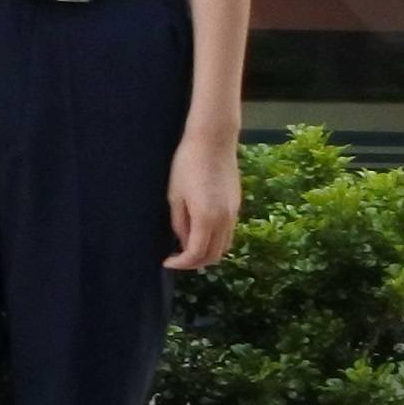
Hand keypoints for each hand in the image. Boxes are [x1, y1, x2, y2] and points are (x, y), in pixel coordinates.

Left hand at [167, 131, 241, 272]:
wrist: (213, 141)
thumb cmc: (187, 165)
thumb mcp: (175, 196)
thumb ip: (179, 223)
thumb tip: (183, 242)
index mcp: (206, 219)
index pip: (196, 254)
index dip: (181, 263)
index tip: (166, 262)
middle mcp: (224, 220)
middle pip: (215, 255)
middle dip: (195, 263)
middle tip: (176, 259)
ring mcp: (234, 213)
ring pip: (225, 246)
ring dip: (208, 253)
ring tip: (187, 249)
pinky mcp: (237, 205)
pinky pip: (229, 232)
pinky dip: (216, 240)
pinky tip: (200, 233)